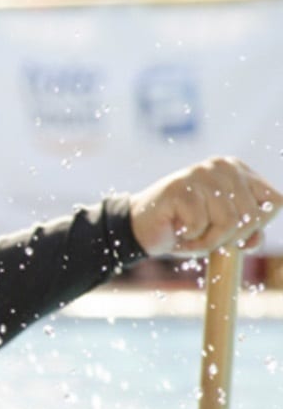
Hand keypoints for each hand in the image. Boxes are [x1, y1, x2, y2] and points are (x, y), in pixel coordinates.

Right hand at [128, 157, 277, 256]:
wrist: (139, 229)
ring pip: (229, 222)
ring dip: (208, 241)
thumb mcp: (220, 232)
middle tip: (206, 239)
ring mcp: (201, 174)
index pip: (275, 202)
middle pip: (253, 215)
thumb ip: (244, 233)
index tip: (235, 235)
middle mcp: (223, 166)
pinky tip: (177, 232)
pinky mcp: (181, 187)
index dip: (259, 225)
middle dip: (230, 238)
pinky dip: (190, 240)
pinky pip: (201, 225)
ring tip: (190, 237)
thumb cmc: (183, 228)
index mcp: (239, 172)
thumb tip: (254, 241)